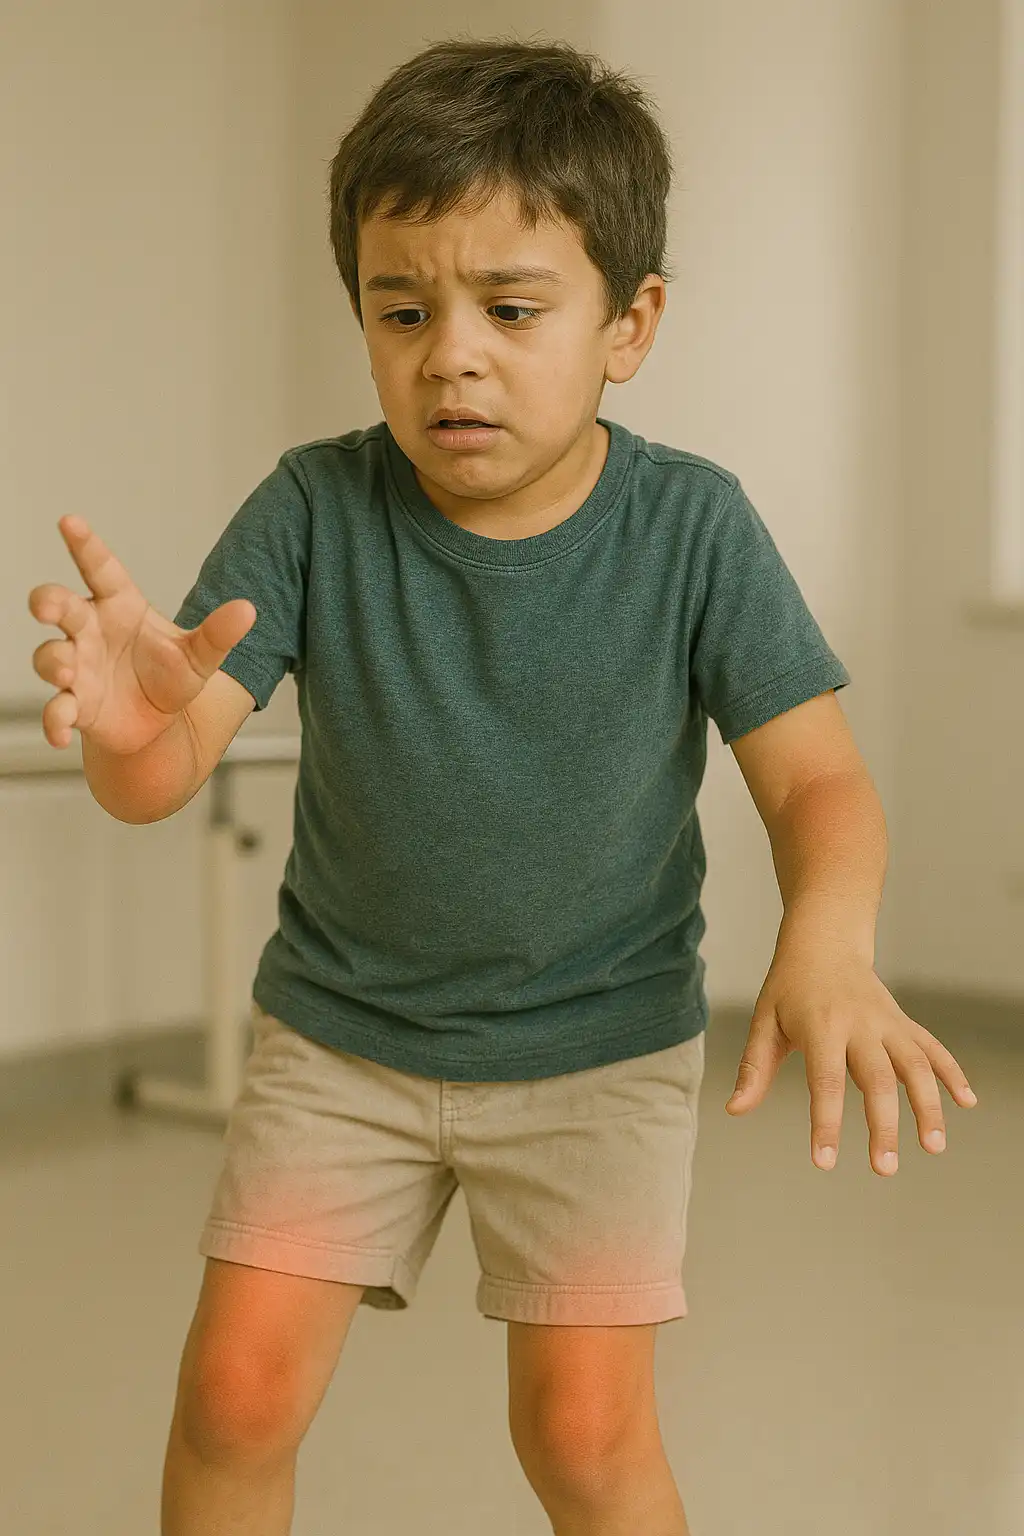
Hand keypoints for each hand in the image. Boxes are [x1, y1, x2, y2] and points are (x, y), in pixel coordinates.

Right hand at [29, 517, 254, 756]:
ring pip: (50, 656)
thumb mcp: (201, 655)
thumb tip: (248, 610)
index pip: (100, 569)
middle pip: (60, 606)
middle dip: (49, 602)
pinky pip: (56, 710)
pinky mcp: (75, 706)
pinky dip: (55, 721)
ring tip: (67, 672)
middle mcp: (91, 631)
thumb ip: (219, 633)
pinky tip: (61, 734)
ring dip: (54, 662)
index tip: (68, 521)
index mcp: (120, 606)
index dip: (84, 545)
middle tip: (47, 608)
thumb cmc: (171, 676)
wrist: (160, 723)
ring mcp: (78, 668)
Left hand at [725, 939, 978, 1174]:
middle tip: (885, 1169)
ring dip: (928, 1105)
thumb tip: (735, 1109)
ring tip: (933, 1146)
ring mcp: (887, 1023)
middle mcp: (860, 1025)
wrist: (824, 943)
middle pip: (877, 1079)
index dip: (826, 1122)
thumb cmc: (789, 989)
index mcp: (821, 1026)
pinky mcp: (904, 1024)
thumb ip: (754, 1068)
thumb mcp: (765, 1022)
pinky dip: (952, 1073)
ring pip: (915, 1065)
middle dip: (883, 1126)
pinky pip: (933, 1049)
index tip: (826, 1162)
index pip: (825, 1080)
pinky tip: (967, 1102)